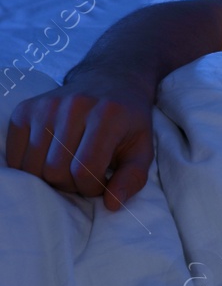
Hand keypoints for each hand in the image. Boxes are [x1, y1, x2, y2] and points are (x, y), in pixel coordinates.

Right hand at [4, 69, 154, 209]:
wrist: (110, 80)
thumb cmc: (128, 121)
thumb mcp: (143, 148)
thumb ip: (133, 177)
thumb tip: (111, 204)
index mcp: (107, 115)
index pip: (85, 169)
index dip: (92, 187)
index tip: (102, 184)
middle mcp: (73, 107)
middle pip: (56, 170)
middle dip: (71, 185)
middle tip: (85, 176)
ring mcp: (45, 106)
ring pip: (33, 166)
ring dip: (50, 178)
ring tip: (69, 168)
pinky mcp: (24, 110)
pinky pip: (14, 155)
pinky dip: (29, 168)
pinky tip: (49, 160)